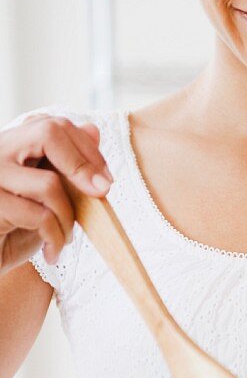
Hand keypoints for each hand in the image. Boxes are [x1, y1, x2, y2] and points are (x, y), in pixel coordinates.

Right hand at [0, 114, 112, 275]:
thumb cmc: (17, 230)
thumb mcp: (47, 196)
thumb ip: (65, 165)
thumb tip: (93, 130)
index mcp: (11, 144)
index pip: (52, 125)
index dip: (85, 148)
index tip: (104, 179)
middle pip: (48, 133)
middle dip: (83, 165)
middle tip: (101, 193)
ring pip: (49, 182)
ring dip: (68, 217)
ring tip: (66, 238)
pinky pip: (39, 216)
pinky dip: (55, 236)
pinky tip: (52, 252)